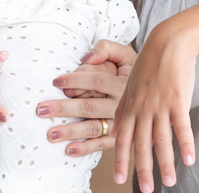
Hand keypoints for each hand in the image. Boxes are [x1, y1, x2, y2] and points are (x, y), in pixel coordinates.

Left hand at [36, 39, 136, 156]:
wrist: (156, 96)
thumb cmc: (131, 72)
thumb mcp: (125, 54)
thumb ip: (107, 49)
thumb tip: (87, 57)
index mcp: (122, 83)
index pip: (97, 80)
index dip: (76, 80)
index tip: (56, 81)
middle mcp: (121, 105)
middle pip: (89, 106)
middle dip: (64, 108)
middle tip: (42, 109)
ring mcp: (119, 124)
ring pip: (92, 127)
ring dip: (71, 132)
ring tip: (50, 133)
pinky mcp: (118, 138)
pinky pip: (100, 144)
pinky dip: (85, 148)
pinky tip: (68, 150)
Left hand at [112, 30, 196, 191]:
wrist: (168, 44)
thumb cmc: (150, 65)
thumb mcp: (129, 85)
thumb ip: (122, 110)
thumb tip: (114, 131)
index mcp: (130, 106)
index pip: (123, 139)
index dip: (121, 160)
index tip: (118, 179)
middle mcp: (142, 108)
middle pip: (141, 144)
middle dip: (142, 169)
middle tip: (145, 190)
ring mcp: (159, 105)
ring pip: (161, 139)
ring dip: (165, 163)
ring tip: (169, 182)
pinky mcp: (177, 100)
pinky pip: (181, 126)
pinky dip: (185, 144)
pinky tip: (188, 160)